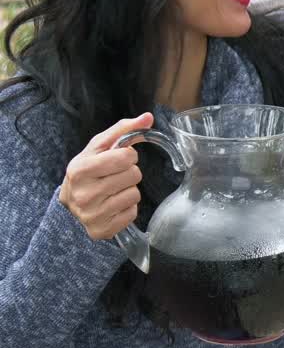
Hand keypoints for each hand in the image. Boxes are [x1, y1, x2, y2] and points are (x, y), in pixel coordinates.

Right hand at [59, 113, 153, 239]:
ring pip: (135, 194)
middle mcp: (83, 193)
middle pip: (134, 175)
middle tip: (114, 176)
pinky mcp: (102, 230)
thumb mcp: (99, 147)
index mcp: (80, 169)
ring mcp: (92, 214)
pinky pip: (132, 213)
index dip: (128, 156)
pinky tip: (113, 205)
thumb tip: (148, 117)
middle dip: (129, 173)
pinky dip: (127, 208)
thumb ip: (123, 130)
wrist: (70, 204)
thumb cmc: (89, 171)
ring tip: (113, 190)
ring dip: (129, 190)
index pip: (126, 156)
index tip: (118, 160)